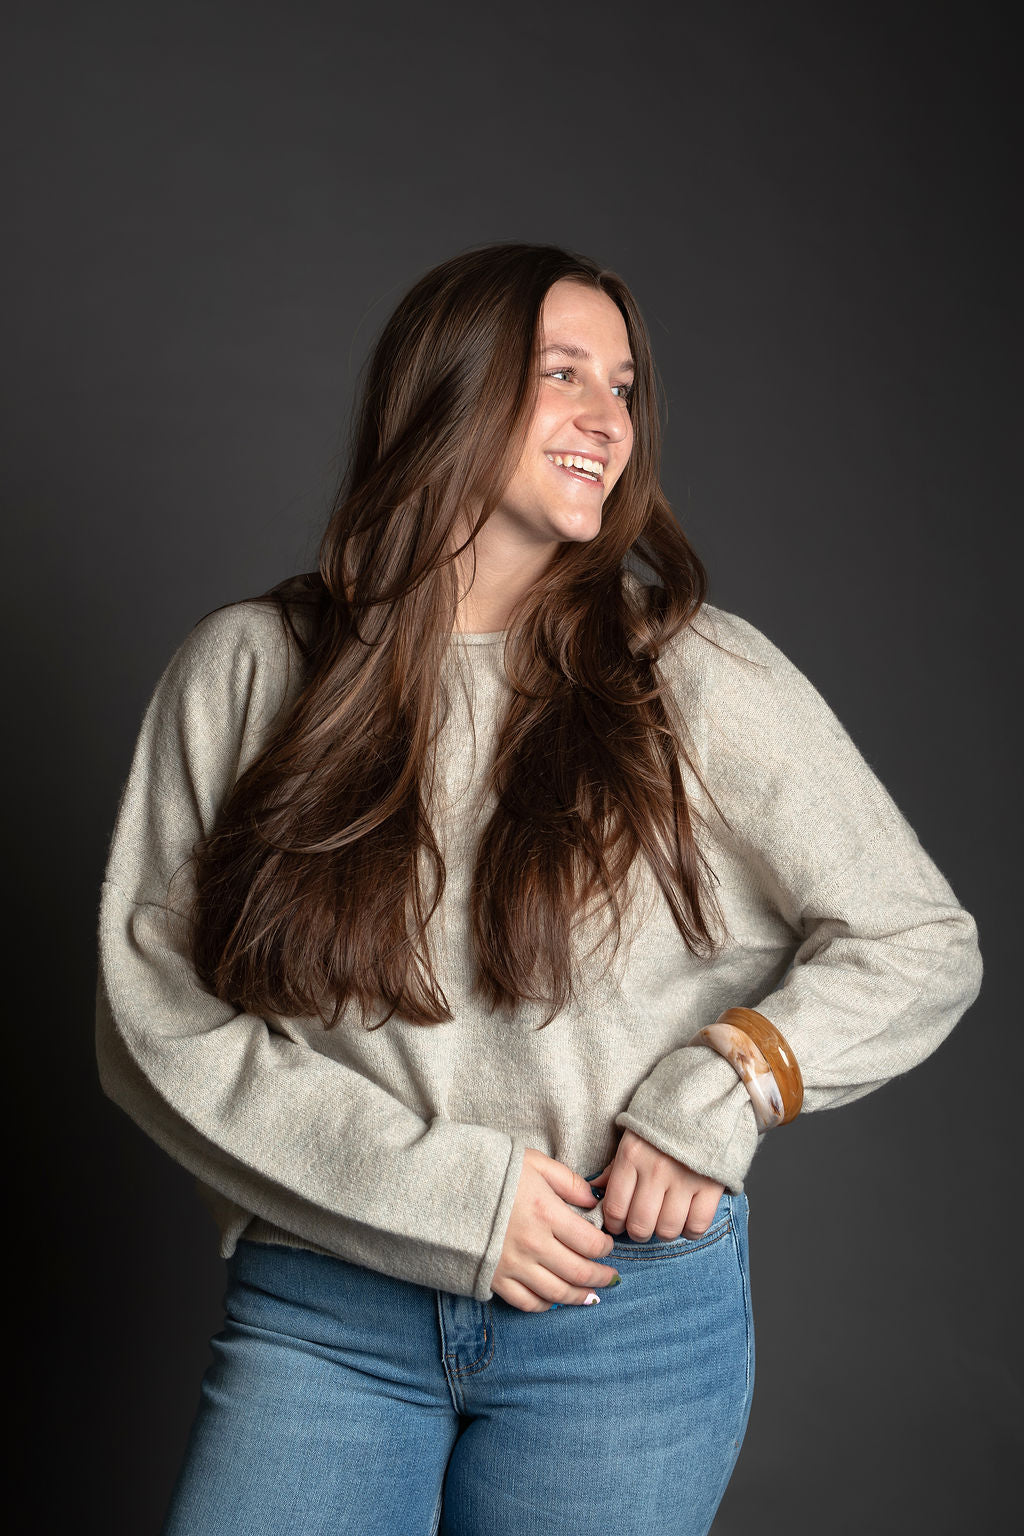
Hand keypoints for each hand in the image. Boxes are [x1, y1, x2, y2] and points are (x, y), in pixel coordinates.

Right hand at [491, 1147, 620, 1312]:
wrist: (443, 1188)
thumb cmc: (491, 1171)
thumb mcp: (533, 1162)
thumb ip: (568, 1181)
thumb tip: (593, 1201)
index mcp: (546, 1212)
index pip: (590, 1242)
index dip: (605, 1247)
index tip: (607, 1245)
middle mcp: (533, 1243)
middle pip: (579, 1272)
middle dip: (601, 1277)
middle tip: (611, 1277)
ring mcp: (513, 1264)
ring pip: (557, 1292)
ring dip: (580, 1297)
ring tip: (593, 1296)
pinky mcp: (494, 1278)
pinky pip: (526, 1302)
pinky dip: (545, 1305)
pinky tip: (554, 1300)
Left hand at [591, 1128, 724, 1240]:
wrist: (705, 1098)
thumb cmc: (663, 1120)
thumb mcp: (633, 1136)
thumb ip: (615, 1168)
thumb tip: (594, 1191)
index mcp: (632, 1155)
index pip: (615, 1208)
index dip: (614, 1224)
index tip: (618, 1224)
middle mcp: (656, 1170)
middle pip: (640, 1226)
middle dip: (638, 1232)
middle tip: (641, 1226)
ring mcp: (685, 1179)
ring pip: (667, 1230)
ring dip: (664, 1232)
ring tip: (664, 1220)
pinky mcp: (711, 1185)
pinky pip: (697, 1226)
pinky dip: (690, 1230)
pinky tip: (687, 1219)